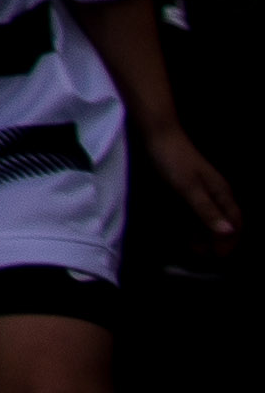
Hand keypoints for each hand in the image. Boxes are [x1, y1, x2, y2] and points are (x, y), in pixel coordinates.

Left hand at [144, 118, 240, 245]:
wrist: (157, 135)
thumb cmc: (174, 160)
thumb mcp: (189, 188)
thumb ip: (207, 210)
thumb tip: (228, 232)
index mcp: (221, 193)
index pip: (235, 222)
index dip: (230, 240)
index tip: (219, 257)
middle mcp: (214, 193)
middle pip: (223, 222)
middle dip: (217, 241)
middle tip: (205, 257)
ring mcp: (200, 190)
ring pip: (208, 218)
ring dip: (204, 235)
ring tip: (194, 250)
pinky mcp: (185, 188)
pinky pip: (194, 212)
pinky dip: (192, 224)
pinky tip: (184, 234)